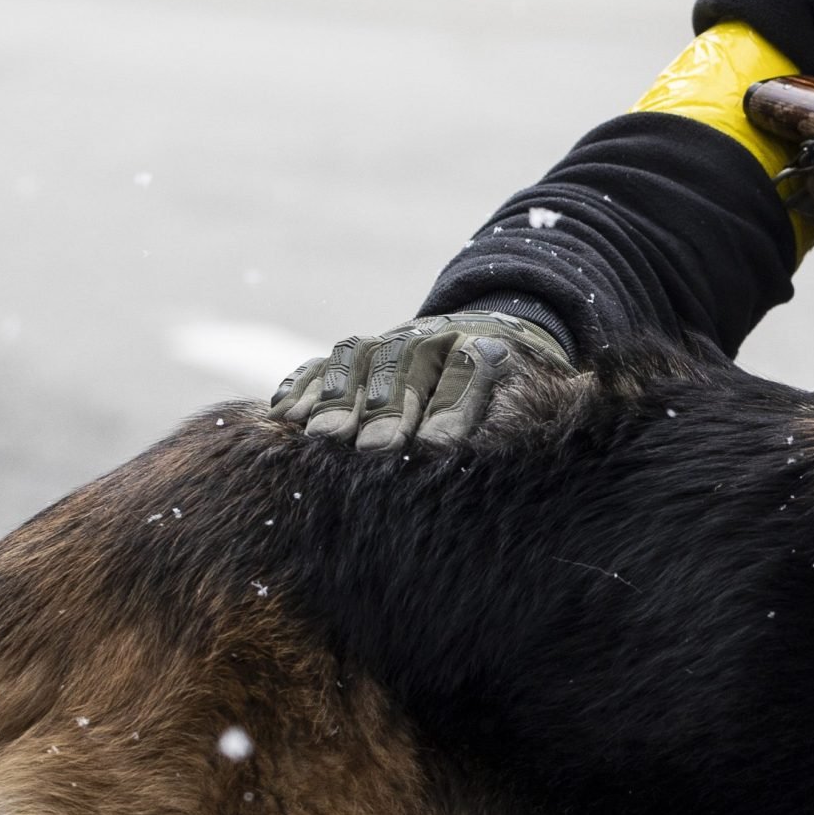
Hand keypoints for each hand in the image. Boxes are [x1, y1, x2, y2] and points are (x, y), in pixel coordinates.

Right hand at [269, 311, 569, 449]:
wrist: (485, 341)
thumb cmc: (508, 399)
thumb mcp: (526, 405)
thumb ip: (515, 426)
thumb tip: (521, 476)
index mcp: (484, 348)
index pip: (467, 372)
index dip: (451, 408)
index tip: (435, 446)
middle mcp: (434, 339)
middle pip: (406, 366)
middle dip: (388, 407)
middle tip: (372, 447)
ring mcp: (391, 341)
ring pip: (360, 357)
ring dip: (338, 396)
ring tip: (320, 436)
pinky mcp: (355, 354)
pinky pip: (324, 362)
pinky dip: (304, 384)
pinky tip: (287, 414)